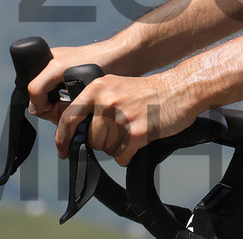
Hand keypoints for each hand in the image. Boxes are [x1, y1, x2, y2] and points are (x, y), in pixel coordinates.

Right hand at [25, 41, 122, 123]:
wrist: (123, 60)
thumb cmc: (94, 57)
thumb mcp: (58, 68)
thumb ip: (38, 86)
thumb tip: (34, 108)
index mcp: (47, 67)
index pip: (33, 94)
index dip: (40, 103)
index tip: (52, 106)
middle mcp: (57, 78)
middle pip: (46, 106)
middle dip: (55, 110)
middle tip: (67, 107)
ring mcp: (70, 88)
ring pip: (59, 111)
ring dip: (66, 113)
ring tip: (78, 107)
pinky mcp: (82, 96)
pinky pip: (73, 112)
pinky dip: (76, 113)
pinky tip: (85, 109)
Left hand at [51, 71, 199, 165]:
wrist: (180, 89)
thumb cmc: (149, 91)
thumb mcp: (116, 85)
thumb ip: (96, 102)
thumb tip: (78, 130)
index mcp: (98, 88)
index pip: (68, 117)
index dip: (63, 138)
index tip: (64, 149)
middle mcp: (107, 101)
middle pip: (90, 139)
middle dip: (102, 142)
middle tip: (118, 132)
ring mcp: (121, 118)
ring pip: (105, 149)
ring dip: (117, 147)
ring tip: (131, 131)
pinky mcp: (136, 133)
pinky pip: (121, 157)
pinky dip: (128, 155)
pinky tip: (138, 140)